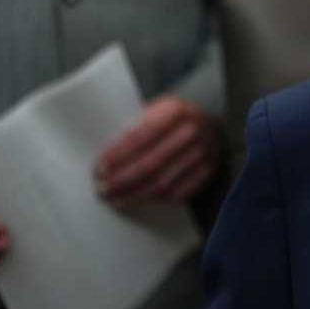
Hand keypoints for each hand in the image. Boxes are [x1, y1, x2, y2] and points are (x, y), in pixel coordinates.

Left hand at [96, 96, 220, 206]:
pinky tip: (142, 199)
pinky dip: (158, 199)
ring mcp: (204, 152)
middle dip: (123, 179)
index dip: (118, 156)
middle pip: (151, 163)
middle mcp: (192, 130)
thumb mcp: (155, 109)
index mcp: (176, 110)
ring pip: (164, 182)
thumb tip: (104, 157)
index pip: (141, 136)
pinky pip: (181, 192)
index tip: (99, 169)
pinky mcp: (209, 170)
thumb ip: (134, 126)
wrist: (208, 123)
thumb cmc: (171, 118)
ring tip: (117, 199)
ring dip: (136, 194)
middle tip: (103, 189)